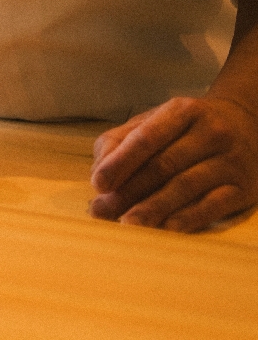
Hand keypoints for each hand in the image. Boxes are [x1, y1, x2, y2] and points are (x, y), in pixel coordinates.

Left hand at [89, 96, 257, 231]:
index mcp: (183, 111)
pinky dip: (188, 218)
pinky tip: (166, 228)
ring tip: (129, 224)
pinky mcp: (245, 187)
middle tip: (104, 211)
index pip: (147, 137)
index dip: (120, 162)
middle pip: (164, 165)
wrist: (249, 125)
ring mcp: (231, 160)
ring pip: (187, 186)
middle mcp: (211, 132)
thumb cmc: (186, 129)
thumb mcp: (153, 122)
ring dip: (154, 207)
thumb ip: (119, 143)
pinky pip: (214, 205)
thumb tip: (98, 177)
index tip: (98, 184)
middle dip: (130, 191)